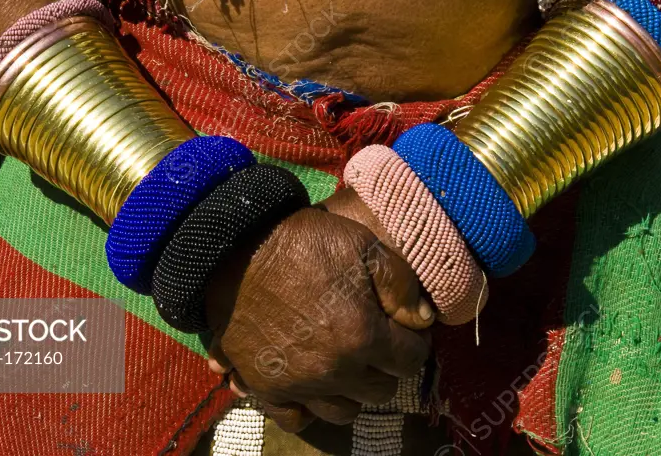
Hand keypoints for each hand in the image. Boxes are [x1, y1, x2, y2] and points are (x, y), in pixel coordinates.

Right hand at [204, 192, 433, 431]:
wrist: (236, 248)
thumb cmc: (302, 242)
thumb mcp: (361, 244)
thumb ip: (400, 283)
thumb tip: (423, 320)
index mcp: (363, 335)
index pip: (411, 360)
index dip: (412, 341)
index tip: (402, 328)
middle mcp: (334, 370)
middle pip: (381, 390)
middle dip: (385, 366)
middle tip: (375, 341)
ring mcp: (298, 383)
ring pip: (344, 411)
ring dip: (351, 389)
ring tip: (346, 361)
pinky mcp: (266, 386)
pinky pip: (296, 419)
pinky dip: (308, 407)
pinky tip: (312, 382)